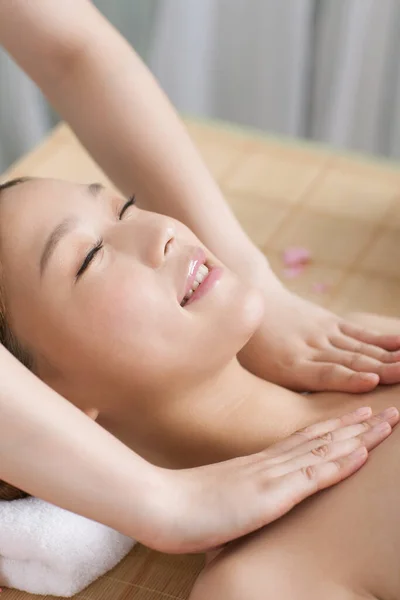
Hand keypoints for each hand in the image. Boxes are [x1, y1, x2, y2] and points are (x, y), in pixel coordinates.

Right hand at [147, 406, 397, 552]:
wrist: (158, 505)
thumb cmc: (180, 506)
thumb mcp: (216, 499)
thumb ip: (234, 497)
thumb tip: (240, 505)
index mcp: (258, 464)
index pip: (305, 443)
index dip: (335, 430)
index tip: (358, 418)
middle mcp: (269, 463)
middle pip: (321, 440)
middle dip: (357, 426)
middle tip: (386, 411)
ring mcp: (270, 476)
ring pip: (324, 451)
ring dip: (359, 436)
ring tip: (386, 421)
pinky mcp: (268, 495)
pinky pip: (312, 477)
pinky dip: (340, 463)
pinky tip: (362, 452)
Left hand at [239, 287, 399, 392]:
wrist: (257, 302)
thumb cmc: (256, 350)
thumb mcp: (262, 373)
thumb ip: (290, 390)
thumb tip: (313, 418)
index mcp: (291, 365)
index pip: (324, 372)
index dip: (349, 378)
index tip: (372, 381)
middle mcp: (312, 348)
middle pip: (351, 360)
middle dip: (383, 370)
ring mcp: (324, 333)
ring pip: (362, 348)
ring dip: (390, 358)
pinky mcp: (333, 322)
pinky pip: (362, 333)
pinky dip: (384, 340)